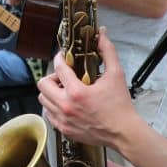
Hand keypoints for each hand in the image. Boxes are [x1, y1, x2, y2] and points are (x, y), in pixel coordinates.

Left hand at [38, 28, 136, 148]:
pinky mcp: (64, 130)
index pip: (58, 67)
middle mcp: (66, 106)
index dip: (60, 58)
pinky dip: (53, 107)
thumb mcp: (116, 74)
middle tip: (63, 77)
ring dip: (51, 92)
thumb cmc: (120, 106)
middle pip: (43, 84)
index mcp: (76, 92)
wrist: (124, 133)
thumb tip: (103, 34)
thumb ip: (108, 51)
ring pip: (43, 100)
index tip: (63, 57)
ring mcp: (63, 120)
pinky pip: (49, 115)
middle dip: (52, 76)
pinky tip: (66, 104)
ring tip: (65, 90)